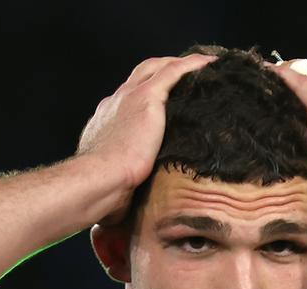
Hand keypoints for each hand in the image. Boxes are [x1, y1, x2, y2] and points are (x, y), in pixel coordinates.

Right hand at [76, 54, 215, 224]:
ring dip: (179, 64)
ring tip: (203, 67)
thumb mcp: (113, 185)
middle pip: (141, 75)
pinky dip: (191, 66)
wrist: (96, 182)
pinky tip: (210, 65)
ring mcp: (129, 98)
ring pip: (157, 67)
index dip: (145, 96)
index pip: (128, 101)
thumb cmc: (101, 194)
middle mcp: (115, 103)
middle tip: (186, 76)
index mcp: (106, 123)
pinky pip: (174, 72)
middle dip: (163, 71)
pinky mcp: (145, 98)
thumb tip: (130, 206)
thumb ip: (123, 185)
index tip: (162, 102)